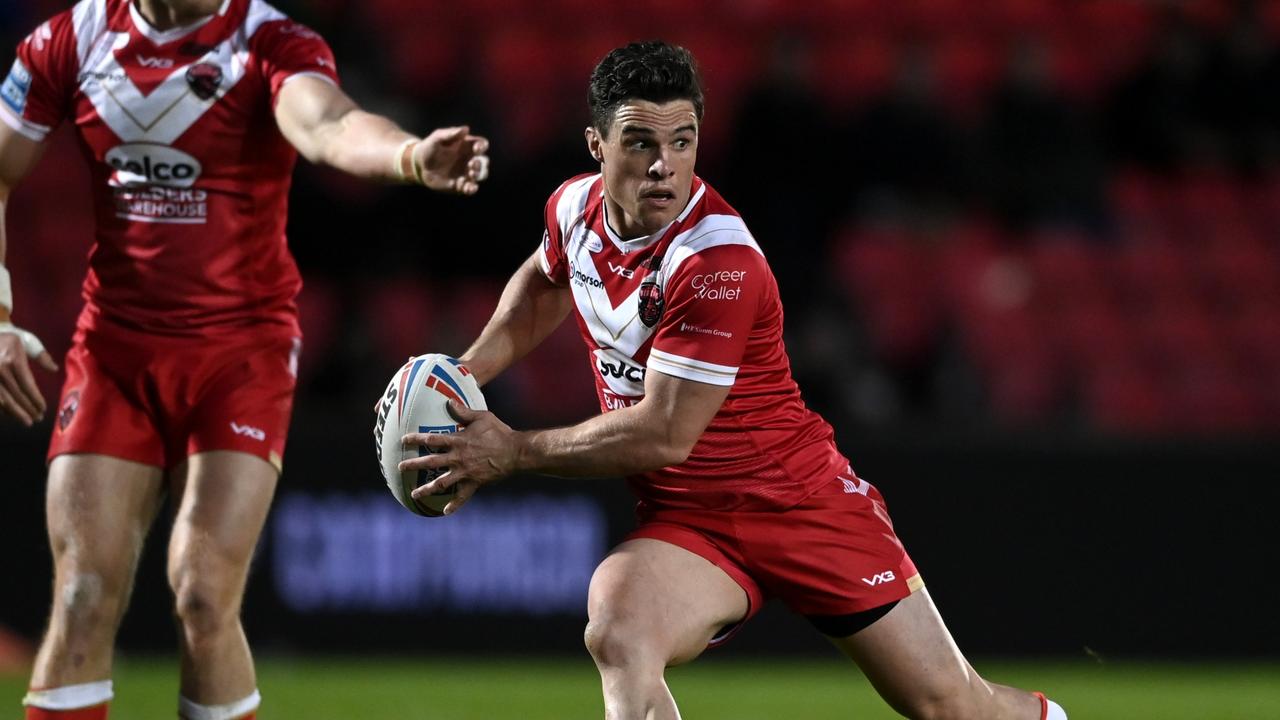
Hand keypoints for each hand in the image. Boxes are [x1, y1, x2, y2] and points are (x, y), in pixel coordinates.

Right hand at [0, 322, 57, 426]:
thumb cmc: (10, 338)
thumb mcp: (28, 342)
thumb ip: (42, 356)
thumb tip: (54, 369)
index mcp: (14, 360)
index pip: (27, 385)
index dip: (36, 399)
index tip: (43, 409)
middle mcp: (0, 370)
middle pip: (16, 395)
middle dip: (28, 409)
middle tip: (37, 419)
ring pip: (3, 400)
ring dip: (15, 413)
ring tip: (27, 421)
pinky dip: (2, 408)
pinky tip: (10, 414)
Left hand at [400, 400, 516, 514]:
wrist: (515, 452)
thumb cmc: (500, 432)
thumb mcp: (482, 417)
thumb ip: (464, 412)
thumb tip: (449, 402)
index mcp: (458, 441)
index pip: (432, 439)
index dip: (416, 439)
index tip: (403, 440)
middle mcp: (458, 458)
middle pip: (431, 462)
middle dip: (414, 464)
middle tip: (400, 467)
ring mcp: (465, 472)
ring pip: (441, 483)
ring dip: (426, 489)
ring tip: (414, 494)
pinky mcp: (474, 483)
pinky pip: (462, 496)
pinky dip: (454, 505)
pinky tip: (444, 512)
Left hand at [413, 126, 489, 194]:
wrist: (420, 164)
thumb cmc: (430, 146)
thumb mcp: (437, 137)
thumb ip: (451, 133)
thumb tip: (466, 129)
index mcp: (467, 145)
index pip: (481, 144)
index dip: (482, 146)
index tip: (476, 149)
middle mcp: (470, 159)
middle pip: (484, 161)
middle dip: (481, 164)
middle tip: (471, 164)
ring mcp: (466, 172)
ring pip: (480, 175)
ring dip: (478, 176)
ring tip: (471, 175)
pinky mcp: (460, 184)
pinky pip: (470, 188)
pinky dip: (471, 188)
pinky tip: (467, 187)